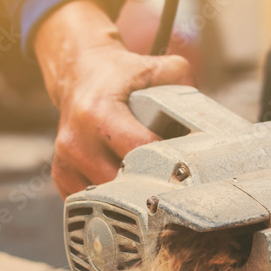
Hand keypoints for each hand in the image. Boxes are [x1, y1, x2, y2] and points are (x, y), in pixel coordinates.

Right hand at [35, 0, 194, 197]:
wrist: (79, 74)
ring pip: (107, 200)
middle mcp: (77, 139)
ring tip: (150, 188)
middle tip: (173, 186)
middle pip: (123, 183)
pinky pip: (91, 203)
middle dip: (150, 187)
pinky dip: (110, 203)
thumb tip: (209, 113)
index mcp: (99, 113)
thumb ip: (183, 82)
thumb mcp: (155, 67)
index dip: (167, 164)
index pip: (140, 151)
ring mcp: (65, 160)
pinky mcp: (61, 175)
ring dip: (130, 199)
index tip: (187, 171)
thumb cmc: (121, 75)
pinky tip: (126, 191)